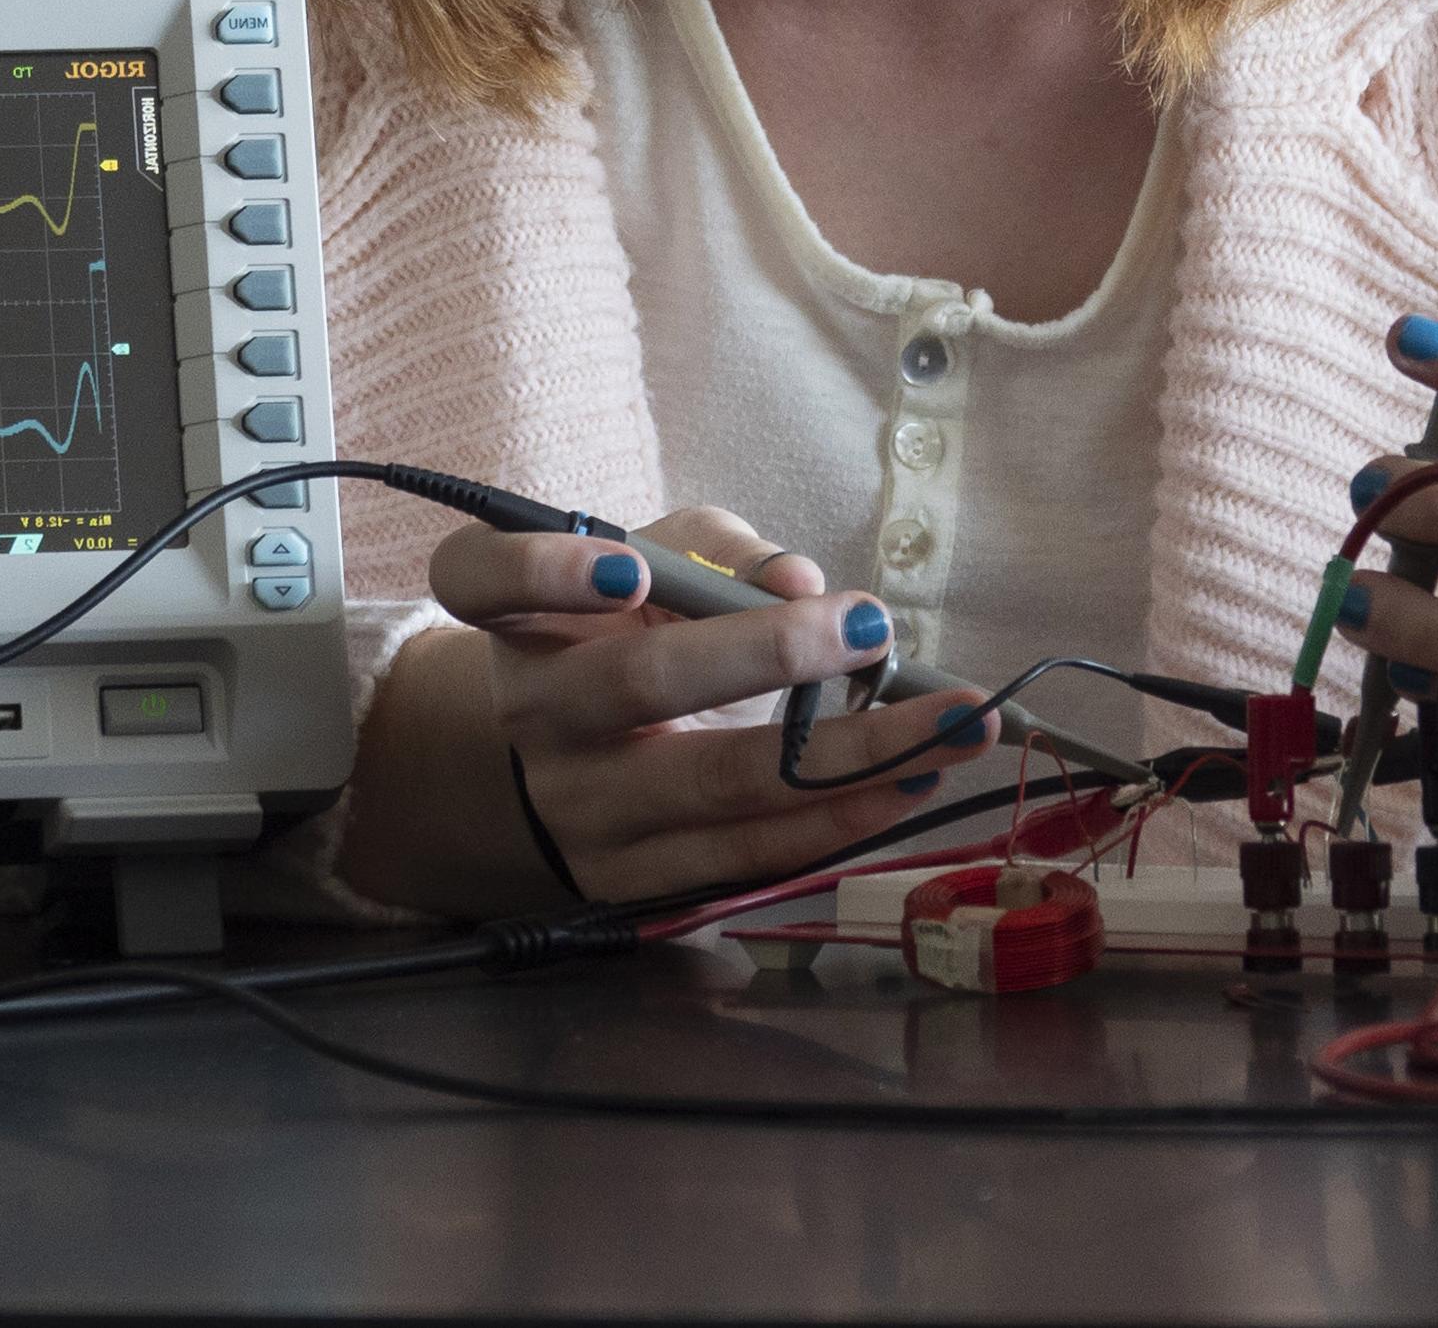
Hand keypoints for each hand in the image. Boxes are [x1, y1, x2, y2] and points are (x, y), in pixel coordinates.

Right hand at [340, 506, 991, 915]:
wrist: (560, 769)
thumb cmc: (621, 638)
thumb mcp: (650, 571)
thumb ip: (715, 552)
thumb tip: (799, 581)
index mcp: (522, 621)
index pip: (484, 583)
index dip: (547, 571)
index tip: (630, 568)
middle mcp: (536, 717)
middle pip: (637, 682)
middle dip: (766, 653)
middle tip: (872, 623)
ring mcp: (582, 812)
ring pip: (717, 788)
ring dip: (852, 757)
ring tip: (953, 727)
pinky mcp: (633, 884)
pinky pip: (749, 856)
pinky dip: (840, 818)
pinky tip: (912, 781)